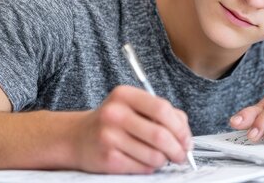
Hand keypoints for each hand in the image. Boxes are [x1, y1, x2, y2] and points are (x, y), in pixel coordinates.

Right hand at [71, 85, 192, 173]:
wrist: (77, 137)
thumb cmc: (114, 122)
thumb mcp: (134, 107)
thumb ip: (163, 114)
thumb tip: (186, 139)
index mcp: (125, 95)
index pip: (162, 109)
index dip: (180, 127)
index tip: (186, 139)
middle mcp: (115, 113)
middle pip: (160, 134)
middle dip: (177, 149)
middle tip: (181, 155)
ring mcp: (109, 137)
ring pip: (154, 155)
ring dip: (163, 160)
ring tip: (160, 157)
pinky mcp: (107, 159)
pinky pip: (142, 168)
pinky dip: (150, 167)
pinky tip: (143, 160)